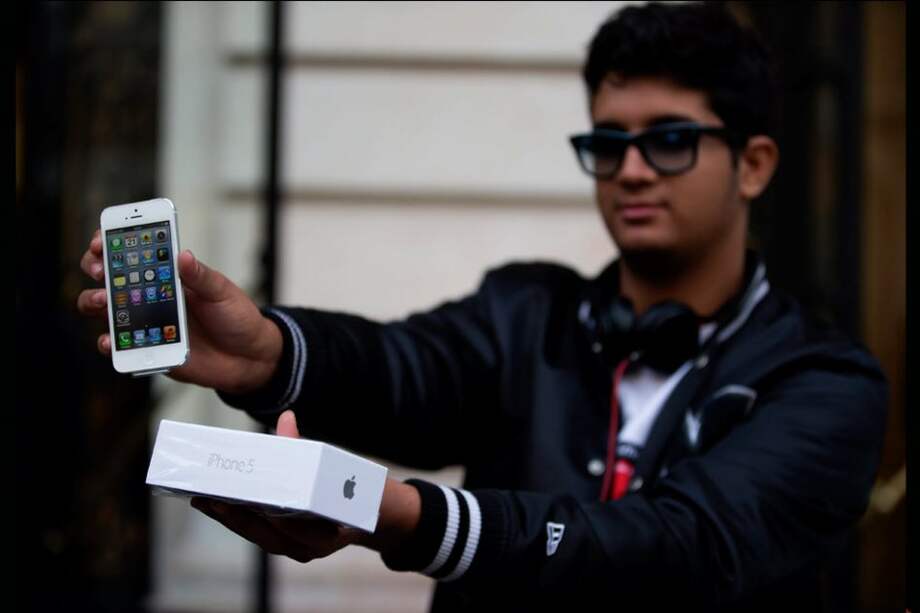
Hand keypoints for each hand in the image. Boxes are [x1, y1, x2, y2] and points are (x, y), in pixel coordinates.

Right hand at [77, 229, 282, 393]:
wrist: (249, 357)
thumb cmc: (237, 318)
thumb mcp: (223, 292)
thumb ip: (202, 276)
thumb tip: (183, 255)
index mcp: (169, 276)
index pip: (132, 253)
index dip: (111, 243)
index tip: (102, 241)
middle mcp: (152, 297)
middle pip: (109, 278)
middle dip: (96, 268)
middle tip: (100, 268)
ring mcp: (147, 323)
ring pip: (106, 310)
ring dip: (95, 302)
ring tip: (102, 301)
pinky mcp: (149, 348)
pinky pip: (121, 346)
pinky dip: (109, 343)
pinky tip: (111, 340)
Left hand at [190, 410, 421, 563]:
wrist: (367, 514)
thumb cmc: (349, 486)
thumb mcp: (335, 467)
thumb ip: (304, 447)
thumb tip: (285, 419)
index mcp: (331, 531)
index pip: (297, 527)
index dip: (270, 515)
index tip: (246, 501)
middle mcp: (312, 548)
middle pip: (269, 535)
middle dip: (238, 517)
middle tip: (211, 498)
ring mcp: (297, 550)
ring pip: (260, 538)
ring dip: (231, 519)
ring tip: (205, 501)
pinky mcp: (286, 545)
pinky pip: (259, 536)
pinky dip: (238, 521)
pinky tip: (217, 506)